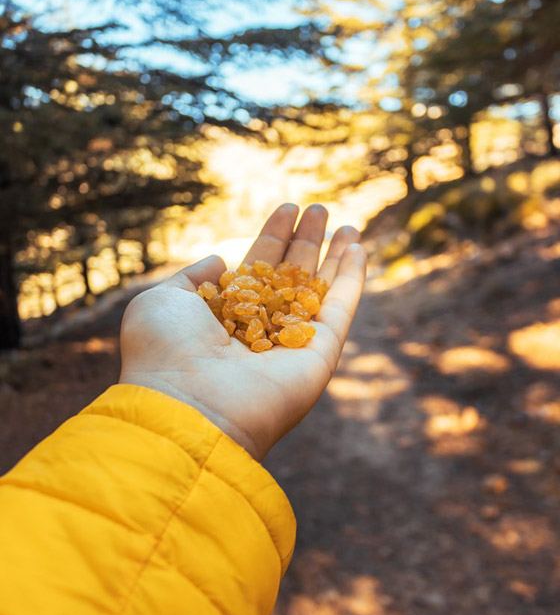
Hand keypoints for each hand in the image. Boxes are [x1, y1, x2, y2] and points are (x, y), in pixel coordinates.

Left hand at [119, 204, 365, 459]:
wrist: (188, 406)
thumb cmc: (165, 353)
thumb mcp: (163, 301)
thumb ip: (191, 277)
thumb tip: (220, 261)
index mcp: (223, 317)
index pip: (256, 268)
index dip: (273, 238)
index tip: (287, 209)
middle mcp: (259, 330)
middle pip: (290, 276)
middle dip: (305, 242)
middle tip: (318, 209)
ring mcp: (291, 343)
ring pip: (319, 292)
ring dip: (335, 256)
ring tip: (347, 223)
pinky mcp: (318, 355)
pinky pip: (339, 310)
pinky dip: (352, 280)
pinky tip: (357, 248)